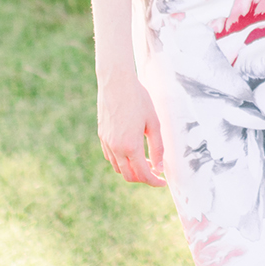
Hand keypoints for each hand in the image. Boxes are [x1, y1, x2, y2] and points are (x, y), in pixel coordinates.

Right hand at [97, 68, 165, 186]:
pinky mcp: (102, 136)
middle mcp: (116, 148)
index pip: (143, 174)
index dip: (154, 181)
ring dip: (132, 170)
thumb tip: (159, 168)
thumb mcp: (154, 123)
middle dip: (143, 178)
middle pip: (128, 176)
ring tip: (145, 161)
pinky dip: (122, 161)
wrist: (116, 83)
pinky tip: (131, 152)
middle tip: (155, 172)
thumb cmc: (138, 100)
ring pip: (118, 168)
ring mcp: (107, 143)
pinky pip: (111, 157)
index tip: (162, 182)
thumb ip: (158, 148)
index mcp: (131, 146)